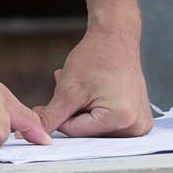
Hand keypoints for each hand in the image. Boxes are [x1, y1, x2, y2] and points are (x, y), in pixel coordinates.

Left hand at [34, 26, 153, 137]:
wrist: (116, 38)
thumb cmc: (98, 56)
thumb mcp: (68, 90)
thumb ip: (50, 117)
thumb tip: (34, 134)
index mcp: (121, 119)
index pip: (77, 133)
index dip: (62, 117)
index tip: (56, 103)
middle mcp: (135, 127)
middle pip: (88, 135)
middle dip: (73, 116)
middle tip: (71, 92)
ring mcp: (138, 124)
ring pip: (96, 130)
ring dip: (82, 113)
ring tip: (81, 90)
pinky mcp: (137, 119)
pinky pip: (107, 124)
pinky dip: (94, 111)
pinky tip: (90, 94)